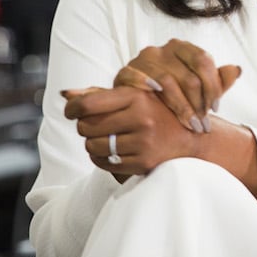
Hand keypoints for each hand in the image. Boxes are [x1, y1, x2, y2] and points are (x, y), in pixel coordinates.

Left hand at [62, 85, 197, 176]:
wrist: (192, 136)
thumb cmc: (156, 111)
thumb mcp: (134, 95)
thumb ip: (99, 93)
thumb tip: (64, 93)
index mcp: (136, 96)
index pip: (88, 103)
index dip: (72, 108)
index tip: (70, 111)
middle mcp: (141, 118)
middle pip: (86, 126)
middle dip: (84, 127)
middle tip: (92, 126)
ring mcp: (143, 142)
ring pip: (92, 146)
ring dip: (91, 144)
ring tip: (103, 139)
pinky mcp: (144, 162)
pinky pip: (105, 163)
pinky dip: (101, 158)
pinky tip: (111, 151)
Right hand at [113, 40, 241, 133]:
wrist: (139, 106)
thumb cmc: (173, 95)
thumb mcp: (198, 89)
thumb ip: (217, 80)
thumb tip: (237, 70)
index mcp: (182, 48)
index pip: (203, 60)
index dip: (212, 86)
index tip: (215, 108)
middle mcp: (162, 50)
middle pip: (187, 74)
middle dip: (198, 103)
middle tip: (202, 124)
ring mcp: (142, 59)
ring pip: (165, 80)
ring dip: (180, 106)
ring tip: (189, 124)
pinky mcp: (124, 72)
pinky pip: (133, 75)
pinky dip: (144, 84)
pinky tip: (155, 97)